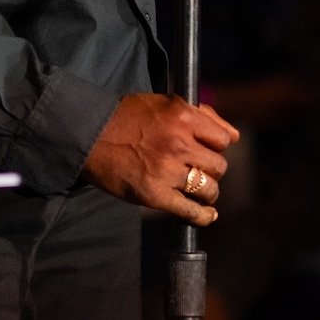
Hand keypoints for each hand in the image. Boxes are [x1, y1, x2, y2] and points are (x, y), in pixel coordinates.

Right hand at [82, 92, 239, 224]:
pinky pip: (190, 211)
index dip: (217, 145)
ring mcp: (167, 171)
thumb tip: (234, 135)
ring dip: (207, 192)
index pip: (224, 139)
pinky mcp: (154, 195)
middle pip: (219, 166)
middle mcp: (178, 143)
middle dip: (212, 169)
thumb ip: (201, 114)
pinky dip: (202, 216)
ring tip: (197, 190)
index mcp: (182, 117)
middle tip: (198, 169)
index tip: (206, 149)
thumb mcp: (164, 103)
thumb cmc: (124, 117)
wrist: (86, 134)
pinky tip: (207, 215)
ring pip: (209, 189)